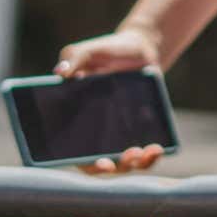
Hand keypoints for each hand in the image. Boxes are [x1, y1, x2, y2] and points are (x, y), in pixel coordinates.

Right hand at [57, 27, 168, 175]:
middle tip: (123, 159)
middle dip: (112, 168)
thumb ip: (74, 57)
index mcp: (76, 119)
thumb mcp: (89, 51)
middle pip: (101, 164)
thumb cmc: (107, 51)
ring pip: (124, 163)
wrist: (140, 49)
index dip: (85, 163)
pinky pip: (143, 154)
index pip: (74, 152)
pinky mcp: (139, 132)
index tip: (101, 162)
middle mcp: (96, 133)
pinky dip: (150, 157)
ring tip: (144, 152)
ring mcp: (119, 135)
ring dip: (134, 164)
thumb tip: (60, 71)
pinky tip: (157, 148)